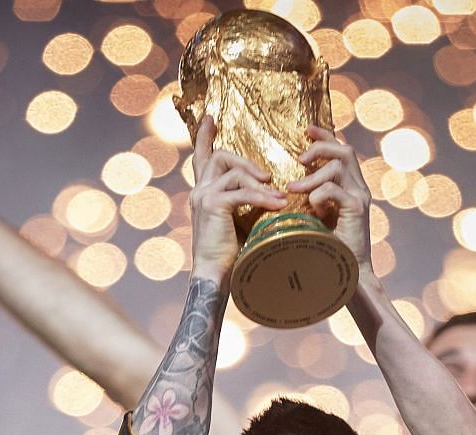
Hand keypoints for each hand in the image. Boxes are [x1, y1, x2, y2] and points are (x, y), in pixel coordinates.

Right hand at [188, 116, 284, 281]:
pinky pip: (242, 192)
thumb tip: (269, 190)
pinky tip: (277, 204)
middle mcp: (199, 190)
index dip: (204, 136)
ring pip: (232, 170)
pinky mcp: (214, 205)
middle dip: (245, 161)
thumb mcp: (238, 220)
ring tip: (275, 193)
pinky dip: (262, 197)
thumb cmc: (230, 254)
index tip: (209, 117)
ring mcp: (203, 196)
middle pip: (220, 156)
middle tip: (266, 176)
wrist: (215, 275)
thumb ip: (245, 201)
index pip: (201, 157)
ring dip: (257, 180)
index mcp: (203, 192)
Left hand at [289, 125, 372, 270]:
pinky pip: (334, 189)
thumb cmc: (328, 249)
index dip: (325, 137)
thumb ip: (311, 199)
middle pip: (344, 150)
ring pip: (338, 166)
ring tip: (294, 188)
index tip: (306, 130)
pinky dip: (317, 194)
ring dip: (312, 175)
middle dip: (320, 147)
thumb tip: (289, 185)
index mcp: (351, 187)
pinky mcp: (356, 210)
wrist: (348, 275)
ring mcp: (360, 198)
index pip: (341, 151)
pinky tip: (311, 210)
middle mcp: (359, 189)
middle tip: (300, 158)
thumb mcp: (316, 218)